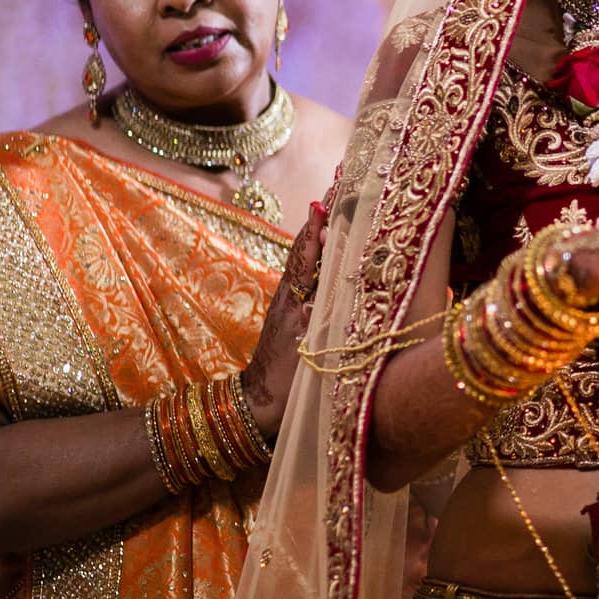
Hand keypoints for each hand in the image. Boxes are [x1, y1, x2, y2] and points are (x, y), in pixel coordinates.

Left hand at [242, 200, 328, 436]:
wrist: (261, 406)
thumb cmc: (288, 379)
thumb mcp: (310, 340)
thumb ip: (324, 302)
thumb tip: (337, 270)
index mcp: (294, 298)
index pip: (307, 253)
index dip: (317, 227)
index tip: (325, 199)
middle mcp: (290, 296)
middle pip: (305, 250)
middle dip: (320, 223)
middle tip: (334, 192)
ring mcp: (290, 306)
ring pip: (305, 263)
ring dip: (319, 237)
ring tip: (333, 213)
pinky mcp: (292, 318)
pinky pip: (308, 279)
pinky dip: (318, 259)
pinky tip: (328, 255)